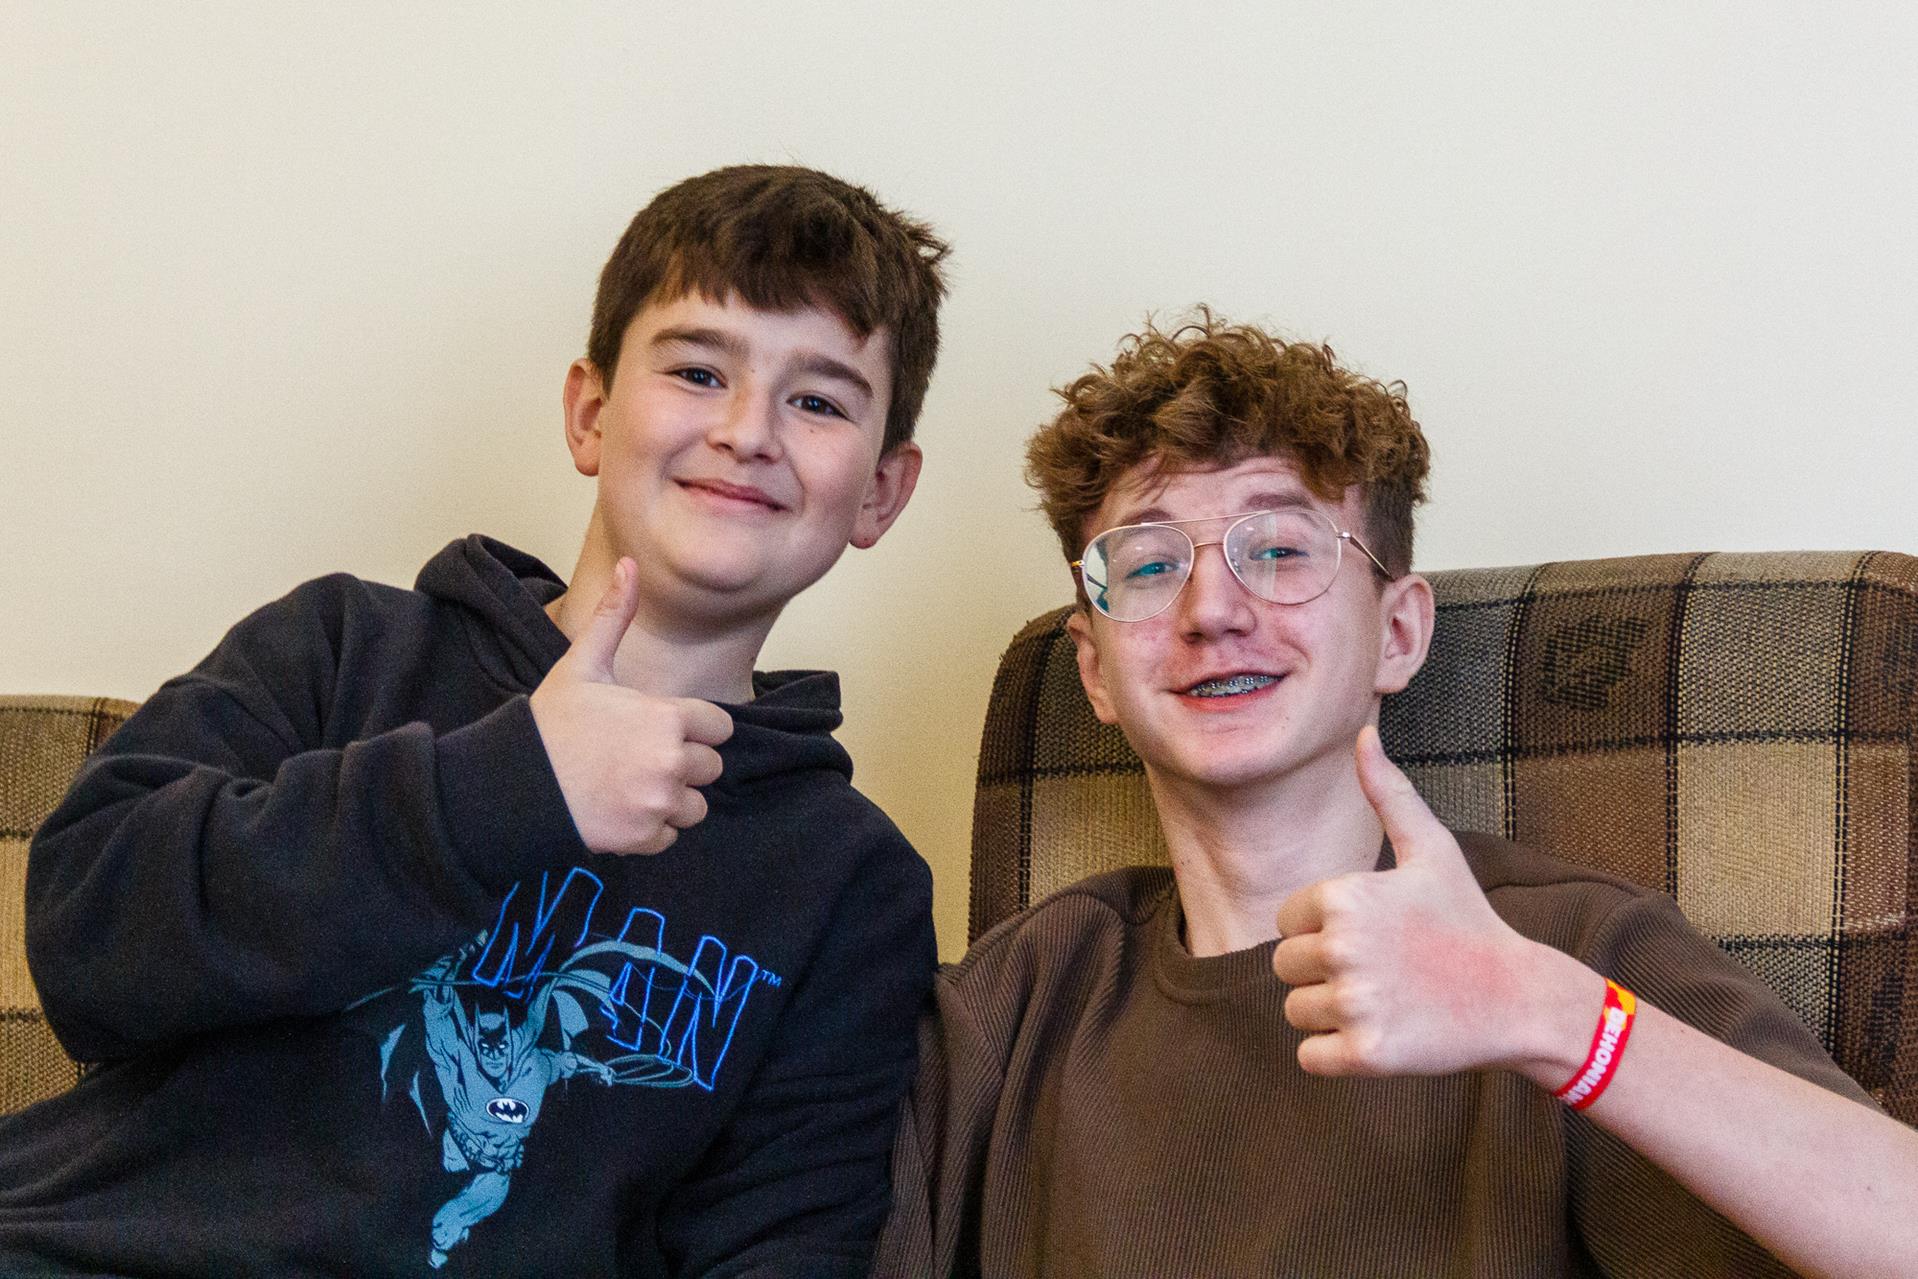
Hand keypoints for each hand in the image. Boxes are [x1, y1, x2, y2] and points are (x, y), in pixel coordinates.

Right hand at [529, 558, 733, 854]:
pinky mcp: (645, 837)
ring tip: (630, 785)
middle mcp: (672, 762)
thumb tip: (629, 564)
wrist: (514, 783)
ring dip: (673, 799)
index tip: (660, 728)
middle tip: (638, 758)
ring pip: (696, 806)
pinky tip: (619, 809)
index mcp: (668, 718)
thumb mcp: (583, 664)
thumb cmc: (551, 722)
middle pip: (711, 767)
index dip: (693, 727)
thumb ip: (615, 617)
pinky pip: (671, 836)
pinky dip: (651, 829)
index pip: (721, 727)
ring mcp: (659, 803)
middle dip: (684, 764)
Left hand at [1271, 726, 1595, 1079]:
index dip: (1324, 931)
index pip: (1287, 922)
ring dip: (1330, 1013)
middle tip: (1381, 972)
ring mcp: (1354, 1003)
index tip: (1375, 936)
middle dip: (1324, 972)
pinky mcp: (1366, 1054)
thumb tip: (1364, 735)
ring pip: (1296, 1011)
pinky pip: (1309, 1057)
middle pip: (1285, 967)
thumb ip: (1389, 793)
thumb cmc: (1466, 919)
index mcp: (1344, 896)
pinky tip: (1381, 1034)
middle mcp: (1343, 947)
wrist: (1519, 998)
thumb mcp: (1432, 850)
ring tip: (1385, 1000)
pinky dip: (1335, 1054)